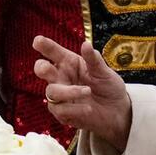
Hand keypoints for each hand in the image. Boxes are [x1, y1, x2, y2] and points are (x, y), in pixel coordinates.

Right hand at [33, 36, 131, 150]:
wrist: (117, 110)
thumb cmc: (108, 87)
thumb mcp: (104, 72)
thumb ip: (94, 60)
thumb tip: (86, 44)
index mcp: (69, 63)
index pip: (54, 52)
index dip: (45, 46)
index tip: (38, 41)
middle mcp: (61, 77)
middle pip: (42, 70)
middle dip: (41, 68)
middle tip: (46, 68)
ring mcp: (61, 95)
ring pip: (52, 92)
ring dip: (69, 91)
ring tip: (88, 91)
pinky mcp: (63, 113)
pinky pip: (60, 110)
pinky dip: (75, 109)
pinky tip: (88, 108)